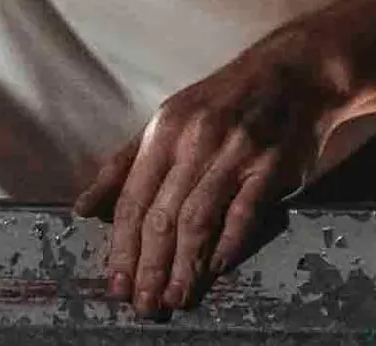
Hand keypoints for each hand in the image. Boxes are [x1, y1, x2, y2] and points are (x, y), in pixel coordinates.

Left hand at [72, 38, 336, 317]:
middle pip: (163, 215)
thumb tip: (84, 208)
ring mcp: (235, 151)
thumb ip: (124, 164)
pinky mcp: (270, 165)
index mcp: (165, 130)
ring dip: (185, 265)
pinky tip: (215, 269)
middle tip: (144, 304)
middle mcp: (196, 140)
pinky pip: (244, 211)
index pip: (134, 198)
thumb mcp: (168, 120)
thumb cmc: (223, 101)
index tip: (116, 283)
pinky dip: (228, 243)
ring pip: (199, 218)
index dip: (122, 246)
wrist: (292, 72)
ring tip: (176, 297)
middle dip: (149, 266)